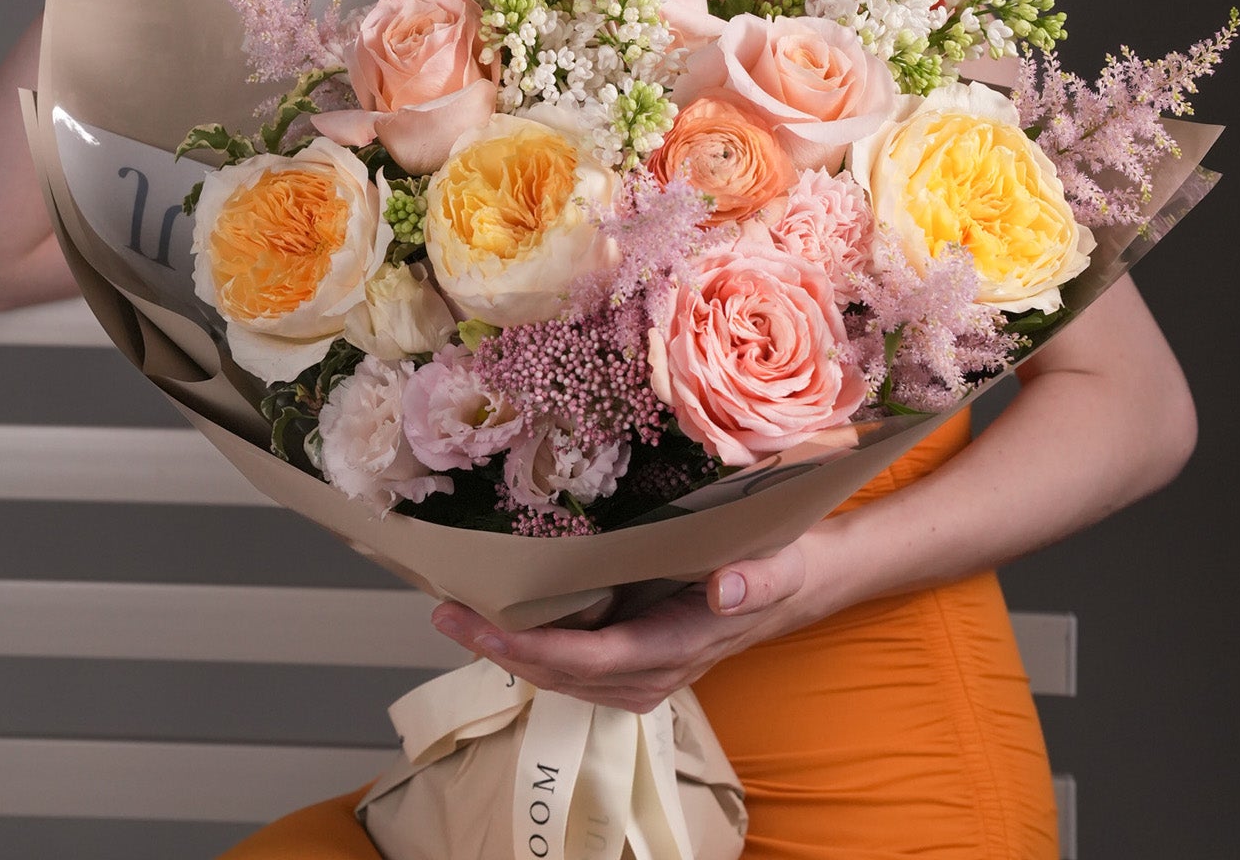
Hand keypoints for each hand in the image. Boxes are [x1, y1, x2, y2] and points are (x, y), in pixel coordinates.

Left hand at [431, 531, 833, 713]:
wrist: (794, 588)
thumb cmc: (780, 567)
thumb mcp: (778, 564)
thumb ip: (755, 579)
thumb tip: (723, 591)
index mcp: (679, 646)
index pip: (594, 659)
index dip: (537, 648)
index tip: (486, 625)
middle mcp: (653, 672)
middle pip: (563, 673)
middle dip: (500, 648)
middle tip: (444, 612)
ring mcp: (641, 672)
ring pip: (561, 674)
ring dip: (507, 650)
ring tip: (456, 615)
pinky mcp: (633, 659)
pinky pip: (573, 663)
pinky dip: (531, 646)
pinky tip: (500, 619)